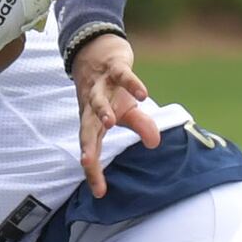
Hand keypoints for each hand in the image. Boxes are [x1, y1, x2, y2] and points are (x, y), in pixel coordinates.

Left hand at [68, 29, 159, 198]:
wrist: (98, 50)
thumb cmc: (110, 88)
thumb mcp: (126, 110)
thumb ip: (139, 127)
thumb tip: (154, 144)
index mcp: (94, 121)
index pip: (92, 149)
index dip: (94, 170)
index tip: (100, 192)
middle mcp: (93, 105)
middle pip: (87, 128)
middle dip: (87, 145)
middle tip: (87, 162)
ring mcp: (101, 85)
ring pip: (98, 99)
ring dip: (102, 110)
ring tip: (110, 123)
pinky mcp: (113, 68)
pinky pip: (121, 76)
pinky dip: (132, 84)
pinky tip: (144, 94)